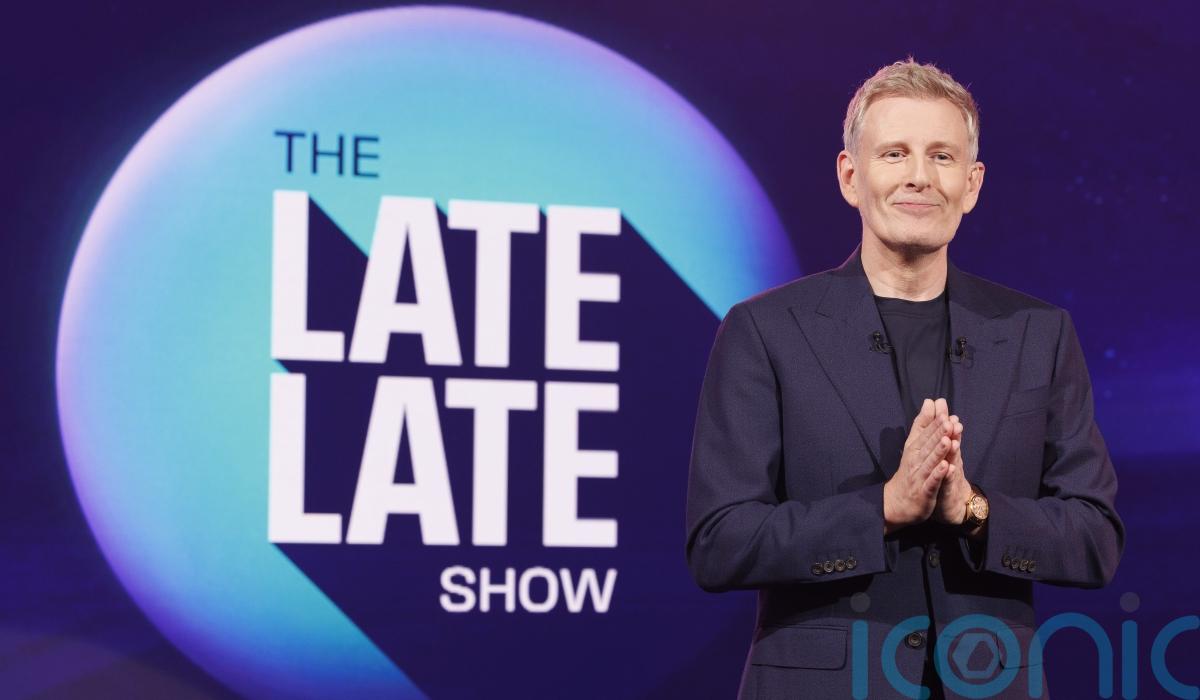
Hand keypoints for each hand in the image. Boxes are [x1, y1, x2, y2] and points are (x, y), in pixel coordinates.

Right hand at [883, 398, 955, 533]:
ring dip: (938, 452)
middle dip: (937, 434)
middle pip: (927, 445)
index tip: (942, 409)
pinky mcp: (924, 492)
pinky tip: (946, 467)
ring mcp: (919, 476)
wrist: (897, 501)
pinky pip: (932, 482)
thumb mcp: (914, 445)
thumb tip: (929, 402)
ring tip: (948, 441)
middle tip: (947, 421)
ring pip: (930, 462)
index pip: (924, 433)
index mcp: (914, 448)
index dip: (933, 422)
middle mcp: (915, 460)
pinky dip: (938, 475)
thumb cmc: (909, 470)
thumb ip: (922, 424)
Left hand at [932, 414, 973, 527]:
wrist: (952, 505)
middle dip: (950, 431)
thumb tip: (940, 415)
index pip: (943, 433)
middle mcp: (951, 461)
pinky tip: (949, 467)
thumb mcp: (942, 456)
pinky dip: (949, 475)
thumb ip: (942, 436)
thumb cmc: (945, 477)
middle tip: (950, 418)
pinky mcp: (949, 491)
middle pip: (950, 444)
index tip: (940, 403)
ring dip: (952, 450)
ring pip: (952, 461)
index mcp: (946, 452)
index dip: (941, 419)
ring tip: (952, 439)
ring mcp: (951, 476)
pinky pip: (949, 482)